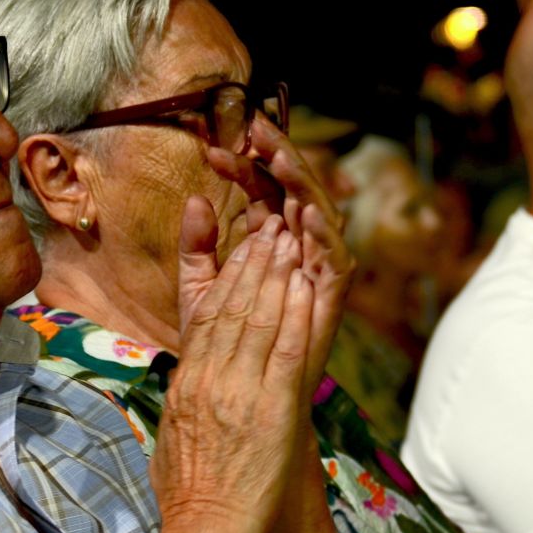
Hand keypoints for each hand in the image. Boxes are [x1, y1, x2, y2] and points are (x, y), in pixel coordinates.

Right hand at [151, 211, 313, 532]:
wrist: (205, 526)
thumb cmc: (187, 492)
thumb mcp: (172, 434)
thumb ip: (180, 401)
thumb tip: (183, 383)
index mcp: (187, 382)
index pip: (207, 316)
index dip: (228, 276)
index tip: (243, 250)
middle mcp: (210, 378)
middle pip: (232, 306)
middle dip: (254, 263)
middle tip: (271, 229)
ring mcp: (240, 390)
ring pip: (258, 318)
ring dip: (276, 276)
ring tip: (290, 243)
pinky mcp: (271, 408)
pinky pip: (285, 350)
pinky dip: (296, 314)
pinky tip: (305, 286)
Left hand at [204, 117, 353, 393]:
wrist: (239, 405)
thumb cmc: (221, 354)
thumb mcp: (199, 294)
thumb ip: (198, 249)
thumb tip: (197, 199)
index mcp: (270, 245)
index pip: (262, 192)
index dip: (243, 168)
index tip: (213, 151)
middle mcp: (297, 253)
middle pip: (294, 194)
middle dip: (279, 157)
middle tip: (256, 127)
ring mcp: (315, 274)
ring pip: (318, 216)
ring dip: (302, 183)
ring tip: (280, 156)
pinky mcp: (330, 301)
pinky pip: (335, 260)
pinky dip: (323, 233)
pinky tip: (303, 210)